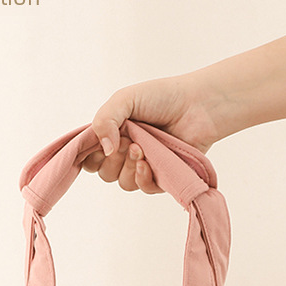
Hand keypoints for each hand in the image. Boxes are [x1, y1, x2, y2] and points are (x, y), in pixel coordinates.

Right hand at [83, 72, 222, 191]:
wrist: (197, 105)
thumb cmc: (162, 97)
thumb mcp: (124, 99)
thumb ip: (104, 120)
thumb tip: (103, 149)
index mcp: (112, 134)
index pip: (89, 156)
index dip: (90, 154)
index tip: (99, 143)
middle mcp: (125, 152)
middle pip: (104, 172)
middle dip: (112, 159)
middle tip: (127, 140)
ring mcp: (143, 165)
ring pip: (123, 182)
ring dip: (128, 166)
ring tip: (141, 148)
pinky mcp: (161, 176)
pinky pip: (143, 188)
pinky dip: (142, 177)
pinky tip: (147, 163)